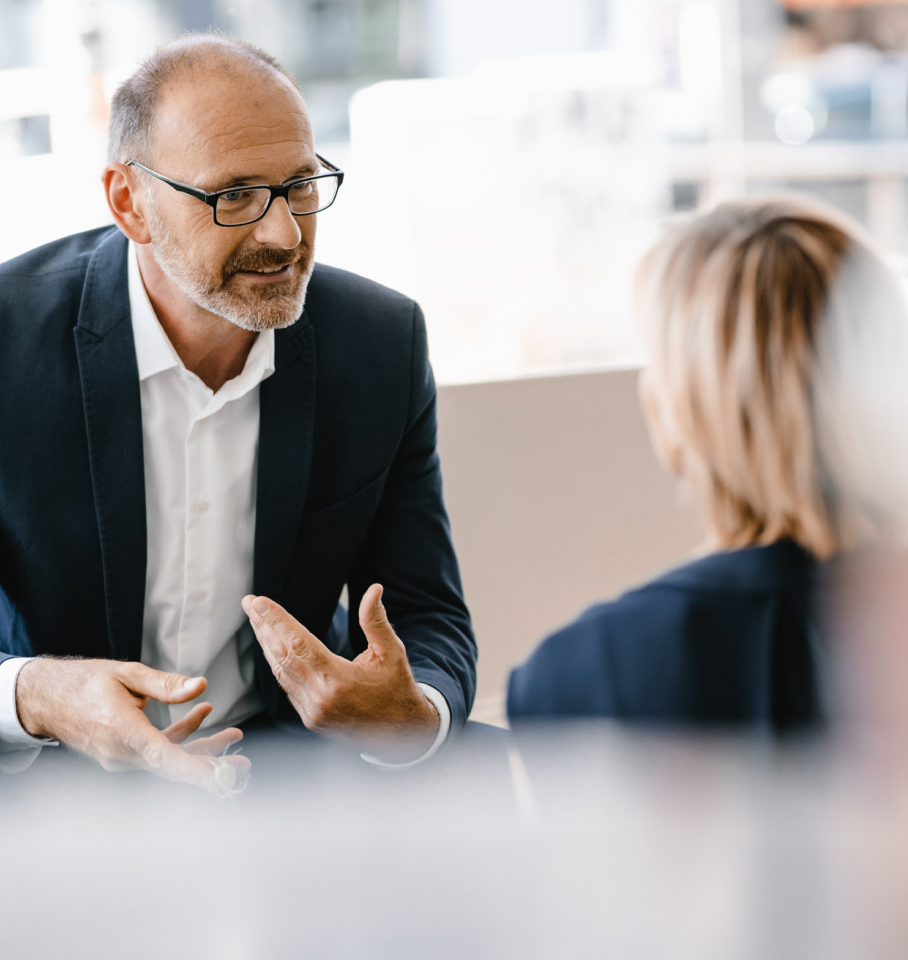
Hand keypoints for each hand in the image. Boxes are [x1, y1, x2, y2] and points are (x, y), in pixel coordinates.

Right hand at [16, 658, 249, 789]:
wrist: (49, 699)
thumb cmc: (86, 682)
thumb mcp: (127, 674)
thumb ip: (165, 684)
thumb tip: (201, 686)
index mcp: (122, 731)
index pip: (162, 756)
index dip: (191, 769)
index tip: (217, 777)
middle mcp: (122, 752)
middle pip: (173, 765)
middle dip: (211, 765)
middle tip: (244, 765)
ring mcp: (122, 758)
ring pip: (169, 759)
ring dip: (202, 749)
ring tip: (235, 736)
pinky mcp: (124, 755)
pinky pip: (158, 752)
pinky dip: (181, 737)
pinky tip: (202, 715)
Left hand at [242, 584, 439, 761]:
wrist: (403, 734)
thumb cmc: (397, 688)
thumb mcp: (392, 652)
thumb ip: (376, 621)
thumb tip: (373, 589)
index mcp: (338, 680)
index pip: (299, 643)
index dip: (277, 620)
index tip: (259, 602)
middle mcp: (320, 699)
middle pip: (282, 656)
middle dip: (263, 626)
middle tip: (249, 603)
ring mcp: (312, 713)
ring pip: (280, 672)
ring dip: (266, 644)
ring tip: (256, 620)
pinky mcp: (311, 720)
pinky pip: (287, 687)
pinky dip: (278, 664)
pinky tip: (272, 647)